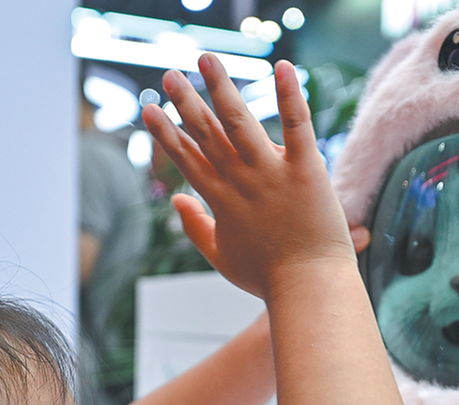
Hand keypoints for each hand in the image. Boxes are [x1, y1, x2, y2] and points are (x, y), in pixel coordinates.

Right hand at [142, 56, 356, 301]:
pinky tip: (282, 66)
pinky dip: (290, 95)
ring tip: (206, 59)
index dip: (167, 133)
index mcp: (220, 199)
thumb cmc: (268, 278)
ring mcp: (271, 174)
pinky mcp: (306, 171)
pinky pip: (297, 126)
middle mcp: (240, 181)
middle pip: (207, 134)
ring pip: (241, 122)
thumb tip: (176, 202)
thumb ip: (195, 227)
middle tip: (170, 74)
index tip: (149, 108)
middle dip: (186, 102)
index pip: (187, 159)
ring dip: (221, 88)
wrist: (309, 289)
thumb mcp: (221, 257)